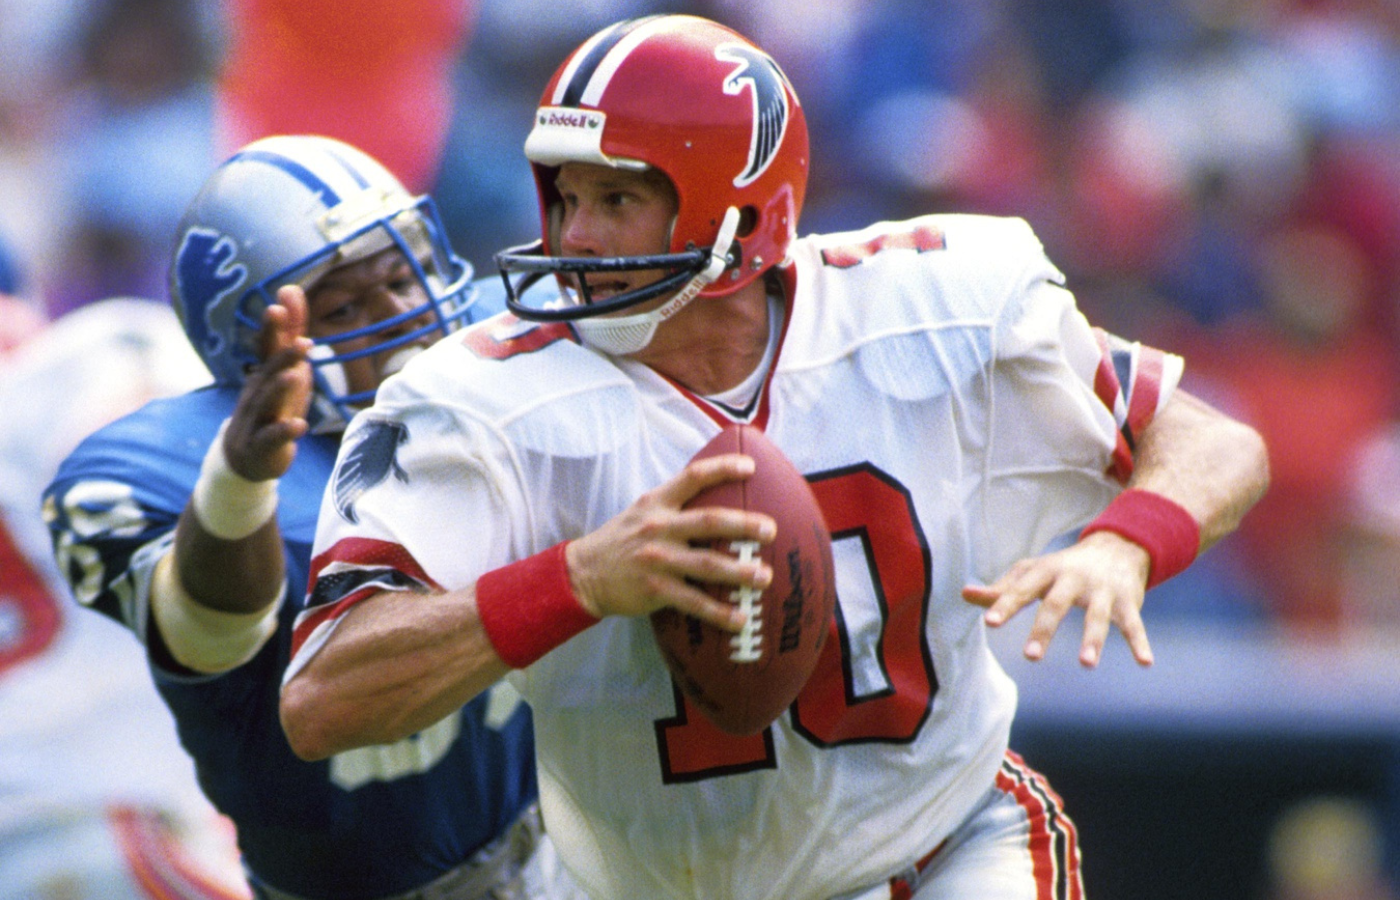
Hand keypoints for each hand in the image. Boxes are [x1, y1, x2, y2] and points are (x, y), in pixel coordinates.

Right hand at [223, 285, 314, 480]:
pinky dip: (284, 430)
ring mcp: (257, 419)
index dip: (274, 328)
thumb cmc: (273, 405)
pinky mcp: (262, 446)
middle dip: (283, 355)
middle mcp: (258, 392)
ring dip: (281, 388)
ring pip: (267, 402)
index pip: (268, 347)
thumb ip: (291, 331)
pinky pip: (272, 437)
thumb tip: (290, 288)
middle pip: (269, 372)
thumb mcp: (286, 369)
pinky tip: (300, 424)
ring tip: (298, 375)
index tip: (280, 304)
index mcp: (265, 373)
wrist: (248, 458)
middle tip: (303, 341)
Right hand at [565, 452, 775, 633]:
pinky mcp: (655, 589)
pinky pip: (694, 602)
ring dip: (739, 571)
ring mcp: (657, 559)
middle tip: (770, 530)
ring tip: (765, 577)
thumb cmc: (621, 541)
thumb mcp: (641, 512)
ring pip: (706, 564)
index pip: (693, 477)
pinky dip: (719, 612)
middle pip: (708, 521)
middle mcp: (658, 527)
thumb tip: (716, 501)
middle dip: (743, 525)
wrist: (583, 573)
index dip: (723, 469)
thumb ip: (673, 505)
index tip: (751, 467)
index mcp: (657, 503)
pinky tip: (741, 619)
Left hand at [962, 530, 1153, 667]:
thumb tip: (964, 594)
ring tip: (1086, 664)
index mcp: (1046, 571)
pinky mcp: (1127, 601)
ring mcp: (1103, 591)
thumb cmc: (1064, 567)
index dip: (1006, 604)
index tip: (990, 623)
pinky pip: (1134, 624)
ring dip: (1092, 639)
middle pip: (1057, 604)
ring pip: (1097, 616)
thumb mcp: (1033, 571)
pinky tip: (1145, 662)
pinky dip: (1140, 643)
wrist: (1118, 545)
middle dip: (1044, 629)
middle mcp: (1074, 579)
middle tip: (1030, 656)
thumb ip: (1002, 588)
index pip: (1022, 589)